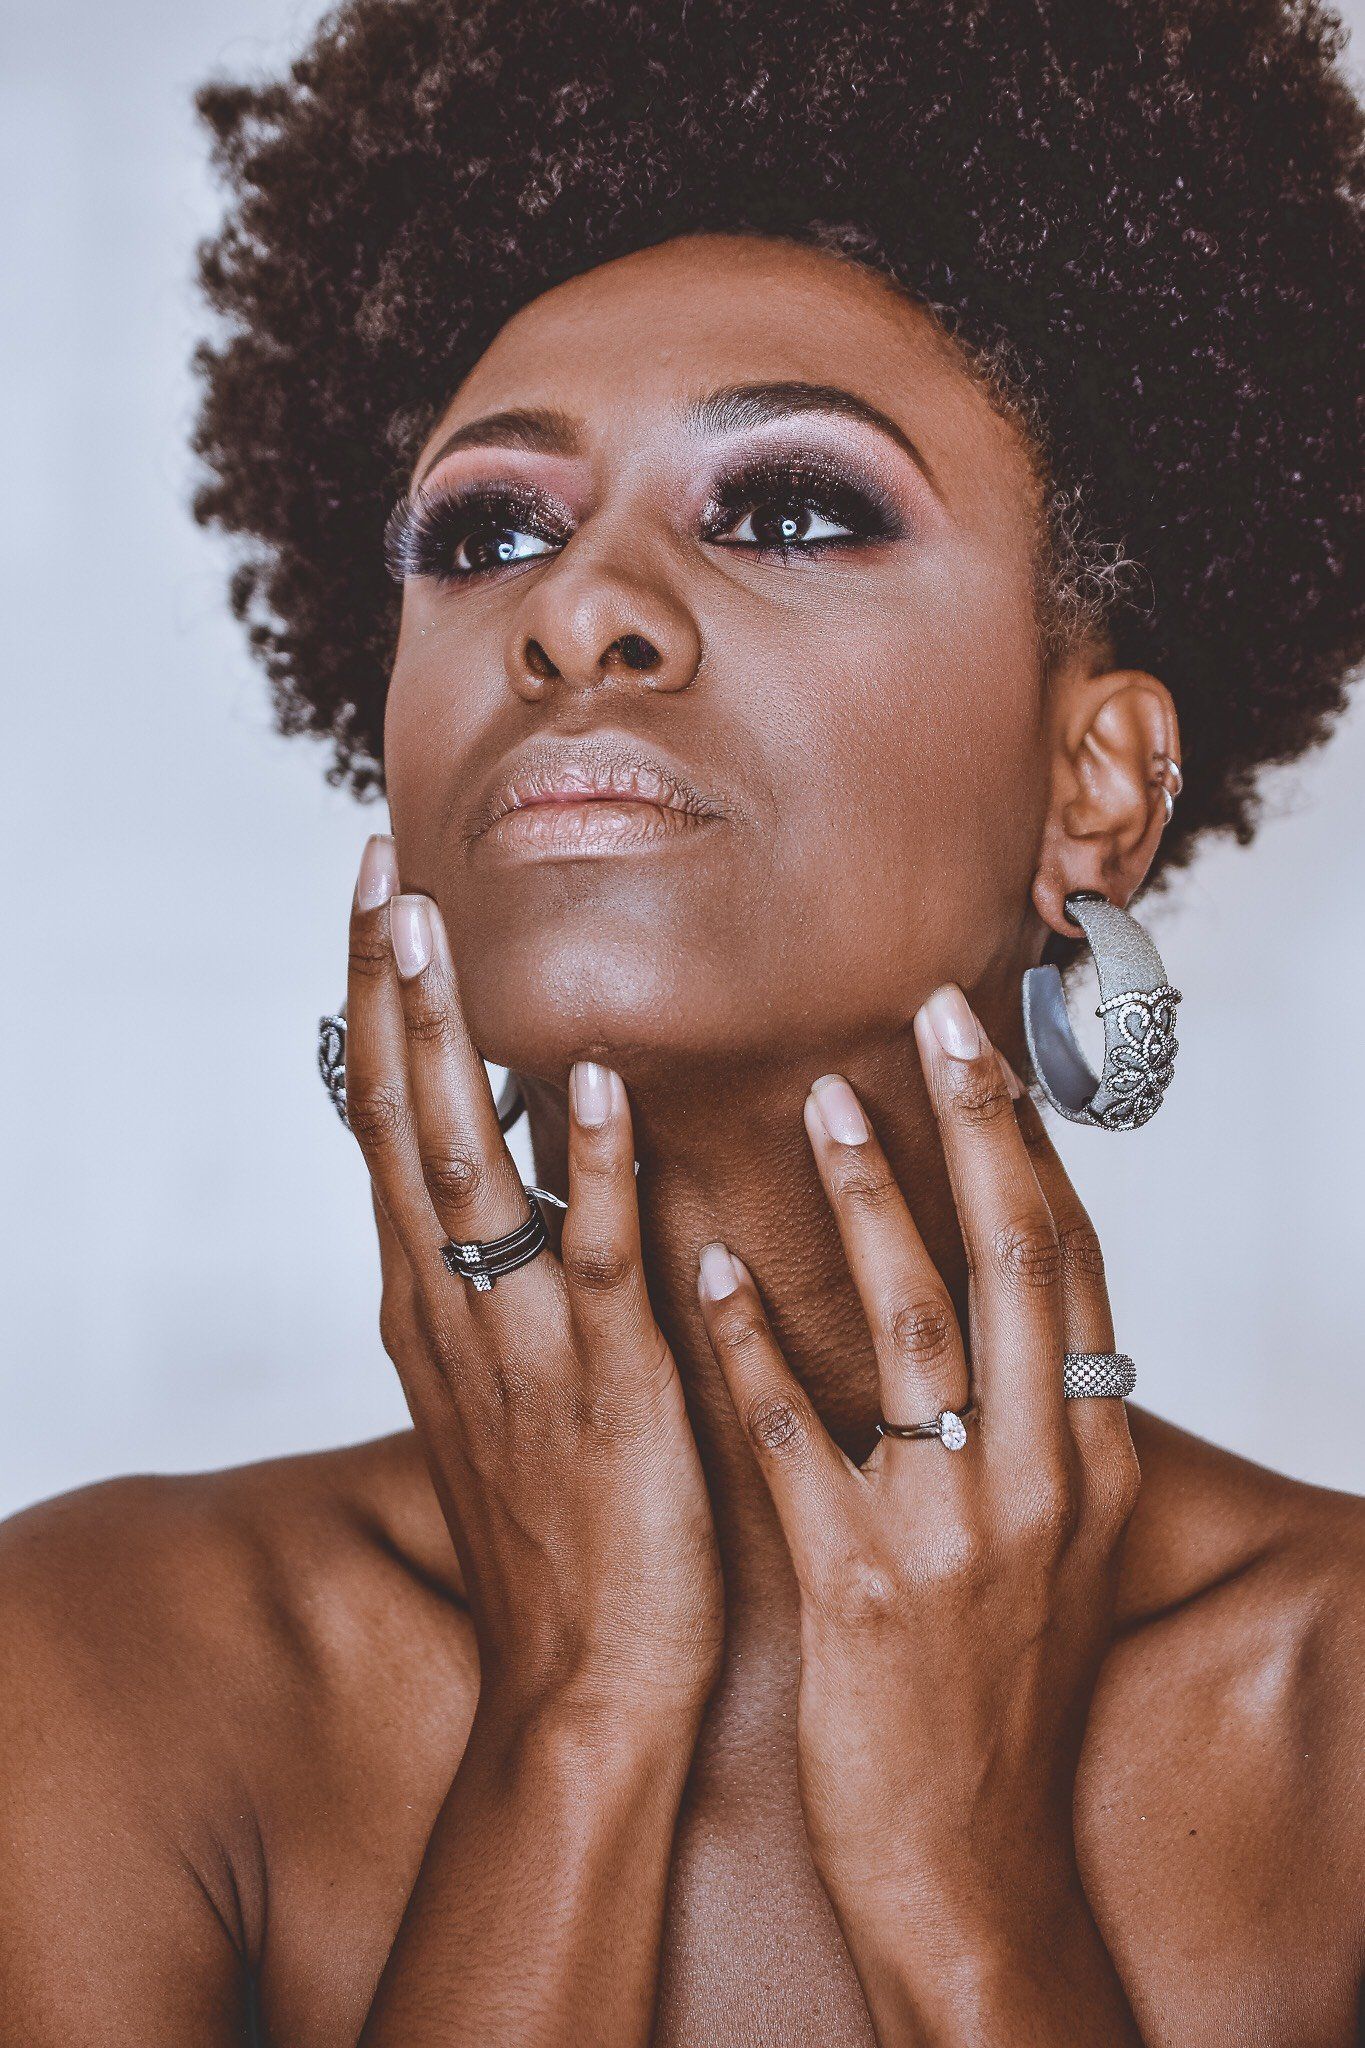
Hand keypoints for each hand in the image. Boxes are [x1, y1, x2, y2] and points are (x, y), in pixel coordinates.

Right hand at [345, 836, 722, 1730]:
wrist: (586, 1680)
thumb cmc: (561, 1530)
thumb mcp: (509, 1384)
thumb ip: (509, 1277)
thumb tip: (534, 1174)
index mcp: (430, 1300)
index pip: (385, 1123)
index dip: (376, 1006)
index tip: (377, 903)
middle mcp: (448, 1307)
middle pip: (395, 1119)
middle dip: (385, 989)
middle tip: (377, 873)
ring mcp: (514, 1342)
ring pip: (460, 1165)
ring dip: (445, 1040)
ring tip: (430, 927)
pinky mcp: (599, 1385)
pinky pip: (586, 1257)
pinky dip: (582, 1166)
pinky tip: (588, 1080)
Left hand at [694, 983, 1140, 1945]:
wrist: (968, 1861)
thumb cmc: (997, 1693)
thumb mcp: (1050, 1547)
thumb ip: (1030, 1425)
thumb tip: (1003, 1310)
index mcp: (1086, 1459)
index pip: (1069, 1269)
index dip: (1032, 1148)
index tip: (990, 1047)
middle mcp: (1036, 1477)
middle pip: (1015, 1266)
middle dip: (977, 1128)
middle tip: (934, 1013)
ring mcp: (952, 1531)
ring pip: (917, 1331)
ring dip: (868, 1207)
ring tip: (822, 1105)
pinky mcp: (857, 1585)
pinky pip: (797, 1441)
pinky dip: (755, 1349)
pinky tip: (709, 1269)